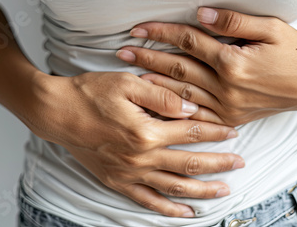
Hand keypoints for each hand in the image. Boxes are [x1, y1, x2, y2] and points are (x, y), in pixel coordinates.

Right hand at [28, 71, 244, 216]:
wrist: (57, 112)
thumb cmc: (90, 94)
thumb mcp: (127, 83)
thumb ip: (161, 96)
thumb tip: (190, 107)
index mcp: (145, 131)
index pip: (191, 132)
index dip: (215, 131)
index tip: (233, 131)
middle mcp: (140, 157)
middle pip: (189, 163)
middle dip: (218, 163)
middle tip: (240, 163)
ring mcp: (129, 173)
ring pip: (174, 187)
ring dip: (202, 190)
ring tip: (224, 190)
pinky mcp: (117, 182)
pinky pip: (148, 201)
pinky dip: (168, 210)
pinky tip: (186, 214)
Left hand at [116, 7, 296, 126]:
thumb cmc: (295, 52)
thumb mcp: (270, 28)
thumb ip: (233, 22)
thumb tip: (200, 15)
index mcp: (233, 63)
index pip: (188, 42)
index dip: (161, 32)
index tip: (137, 28)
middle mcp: (227, 88)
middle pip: (178, 69)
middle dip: (147, 57)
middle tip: (122, 50)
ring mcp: (228, 107)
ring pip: (181, 94)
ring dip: (154, 82)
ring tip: (129, 74)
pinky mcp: (231, 117)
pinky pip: (196, 115)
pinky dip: (174, 109)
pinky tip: (156, 103)